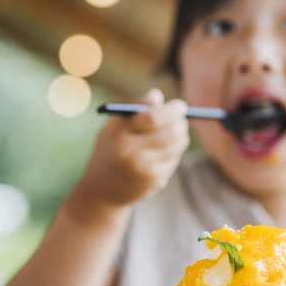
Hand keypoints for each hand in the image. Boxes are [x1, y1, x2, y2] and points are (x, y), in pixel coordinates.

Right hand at [74, 88, 188, 209]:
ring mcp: (146, 170)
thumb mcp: (113, 128)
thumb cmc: (109, 150)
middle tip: (182, 117)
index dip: (171, 110)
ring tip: (174, 131)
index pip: (152, 118)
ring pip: (177, 146)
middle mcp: (133, 154)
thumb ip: (135, 109)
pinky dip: (174, 151)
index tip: (180, 105)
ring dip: (181, 135)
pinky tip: (164, 151)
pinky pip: (174, 160)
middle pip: (170, 133)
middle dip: (181, 122)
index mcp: (120, 136)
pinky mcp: (156, 181)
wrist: (102, 190)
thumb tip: (157, 95)